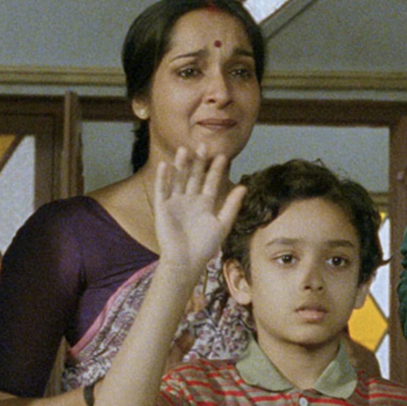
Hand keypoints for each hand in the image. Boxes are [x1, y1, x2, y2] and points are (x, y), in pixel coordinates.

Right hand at [153, 147, 244, 278]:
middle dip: (199, 162)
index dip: (216, 169)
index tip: (223, 156)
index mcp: (205, 203)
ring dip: (181, 165)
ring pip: (179, 179)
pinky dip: (163, 178)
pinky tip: (166, 165)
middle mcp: (190, 200)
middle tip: (204, 145)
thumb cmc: (205, 246)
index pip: (211, 182)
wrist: (185, 261)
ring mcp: (175, 202)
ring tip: (185, 150)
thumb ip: (232, 205)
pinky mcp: (162, 208)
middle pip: (194, 176)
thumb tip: (244, 187)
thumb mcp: (222, 224)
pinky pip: (162, 190)